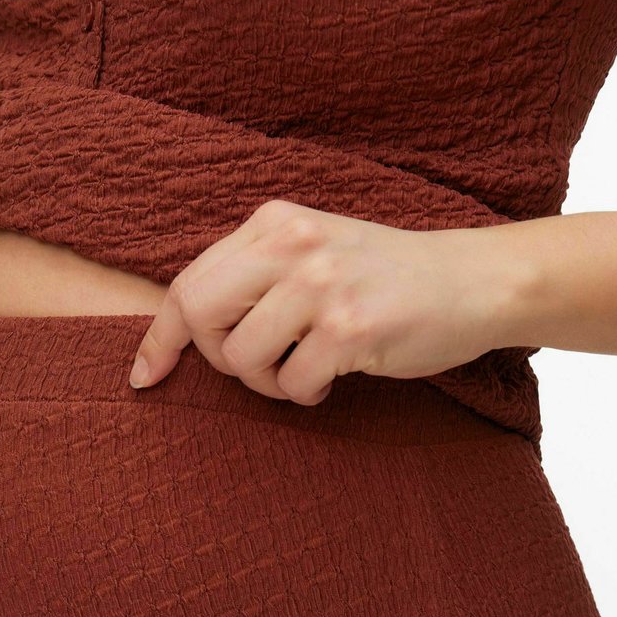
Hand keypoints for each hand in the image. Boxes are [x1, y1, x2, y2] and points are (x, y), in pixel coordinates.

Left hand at [129, 198, 508, 404]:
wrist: (473, 282)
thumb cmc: (384, 278)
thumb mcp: (312, 252)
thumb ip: (255, 275)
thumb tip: (185, 331)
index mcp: (273, 222)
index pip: (188, 282)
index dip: (159, 337)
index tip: (144, 377)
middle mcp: (292, 244)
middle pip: (199, 315)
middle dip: (216, 358)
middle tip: (257, 366)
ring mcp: (322, 284)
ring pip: (243, 358)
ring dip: (268, 383)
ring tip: (304, 370)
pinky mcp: (351, 327)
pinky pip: (291, 385)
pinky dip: (306, 394)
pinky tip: (334, 378)